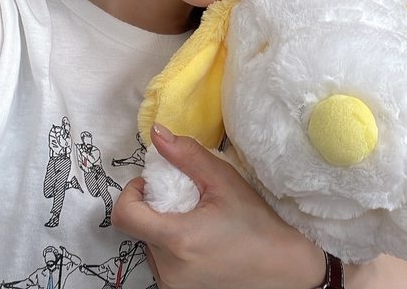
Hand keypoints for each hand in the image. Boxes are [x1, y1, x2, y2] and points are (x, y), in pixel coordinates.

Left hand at [112, 124, 325, 288]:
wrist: (281, 266)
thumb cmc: (255, 222)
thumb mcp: (223, 180)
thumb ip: (187, 155)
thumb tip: (157, 133)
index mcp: (176, 239)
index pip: (124, 215)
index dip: (131, 193)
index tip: (151, 184)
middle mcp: (168, 269)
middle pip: (138, 228)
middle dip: (154, 206)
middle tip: (185, 198)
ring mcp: (173, 285)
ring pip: (148, 244)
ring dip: (162, 226)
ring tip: (196, 219)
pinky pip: (161, 261)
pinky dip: (171, 245)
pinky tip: (198, 239)